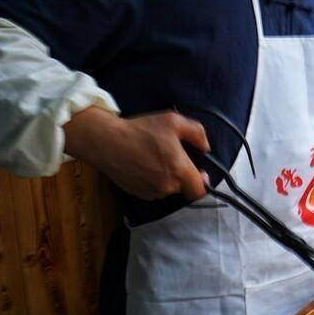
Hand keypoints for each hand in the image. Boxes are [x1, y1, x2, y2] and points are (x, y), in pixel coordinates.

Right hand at [64, 108, 209, 200]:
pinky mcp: (137, 193)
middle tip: (170, 155)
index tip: (200, 172)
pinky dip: (152, 180)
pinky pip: (153, 190)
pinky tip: (143, 164)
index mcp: (179, 170)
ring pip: (167, 188)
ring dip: (166, 177)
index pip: (200, 191)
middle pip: (183, 187)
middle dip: (181, 174)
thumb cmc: (141, 130)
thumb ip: (197, 133)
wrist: (107, 141)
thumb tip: (206, 147)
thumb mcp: (173, 121)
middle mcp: (166, 186)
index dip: (203, 183)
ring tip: (154, 157)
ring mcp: (151, 192)